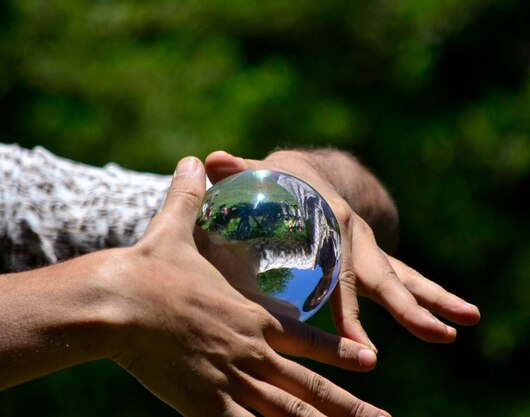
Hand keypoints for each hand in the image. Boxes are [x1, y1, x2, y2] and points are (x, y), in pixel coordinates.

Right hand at [112, 156, 389, 416]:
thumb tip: (193, 160)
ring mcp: (232, 380)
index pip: (304, 337)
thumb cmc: (147, 266)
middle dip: (350, 407)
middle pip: (309, 386)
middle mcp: (251, 351)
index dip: (338, 350)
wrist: (118, 300)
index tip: (369, 361)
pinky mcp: (205, 405)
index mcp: (250, 315)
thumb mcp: (172, 227)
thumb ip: (188, 197)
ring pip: (289, 415)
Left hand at [204, 150, 480, 347]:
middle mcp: (355, 234)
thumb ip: (238, 171)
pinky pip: (402, 278)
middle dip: (407, 307)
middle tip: (434, 334)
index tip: (355, 341)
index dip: (345, 306)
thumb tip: (212, 160)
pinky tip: (451, 320)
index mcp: (331, 219)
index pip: (339, 271)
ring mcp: (367, 245)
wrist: (308, 173)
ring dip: (430, 302)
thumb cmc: (277, 182)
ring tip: (462, 325)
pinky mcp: (370, 255)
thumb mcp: (262, 173)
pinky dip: (424, 298)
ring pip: (402, 276)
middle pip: (380, 276)